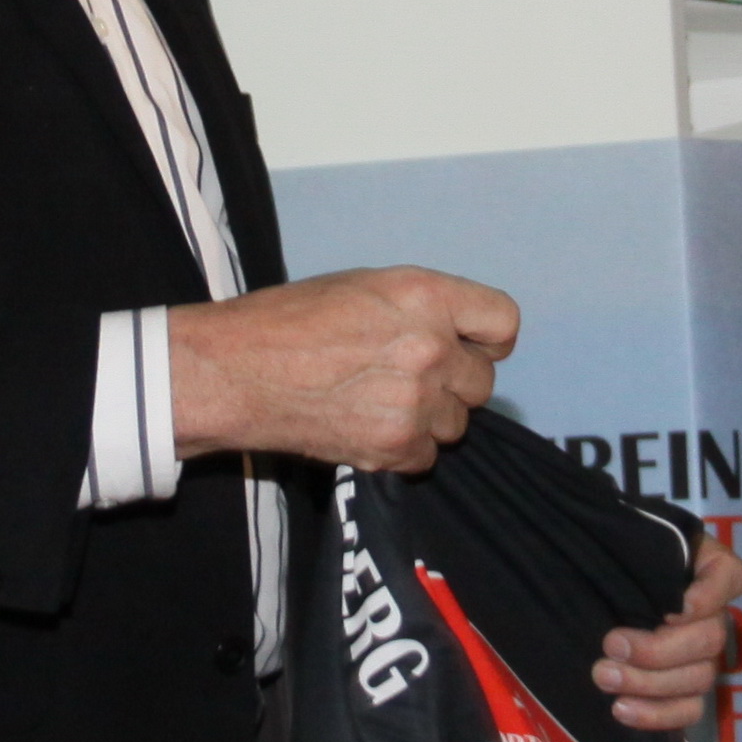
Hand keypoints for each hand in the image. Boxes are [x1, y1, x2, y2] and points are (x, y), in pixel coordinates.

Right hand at [168, 267, 519, 472]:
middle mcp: (429, 349)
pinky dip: (405, 448)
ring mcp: (415, 403)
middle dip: (453, 381)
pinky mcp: (394, 448)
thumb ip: (421, 308)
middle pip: (483, 381)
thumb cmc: (289, 321)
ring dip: (429, 418)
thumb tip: (457, 336)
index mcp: (425, 297)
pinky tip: (369, 426)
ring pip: (457, 424)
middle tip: (408, 376)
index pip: (504, 322)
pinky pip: (427, 456)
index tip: (470, 346)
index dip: (487, 338)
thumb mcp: (363, 285)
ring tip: (380, 401)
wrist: (237, 372)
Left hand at [592, 535, 741, 733]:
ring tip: (604, 677)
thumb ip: (630, 543)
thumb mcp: (619, 538)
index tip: (676, 607)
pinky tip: (621, 709)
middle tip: (611, 645)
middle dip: (658, 649)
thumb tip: (626, 562)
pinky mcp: (683, 689)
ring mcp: (700, 654)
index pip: (728, 576)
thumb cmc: (606, 554)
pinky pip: (689, 710)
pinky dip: (658, 715)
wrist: (585, 586)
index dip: (709, 595)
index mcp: (703, 568)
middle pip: (710, 639)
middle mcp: (710, 612)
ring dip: (650, 684)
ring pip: (698, 678)